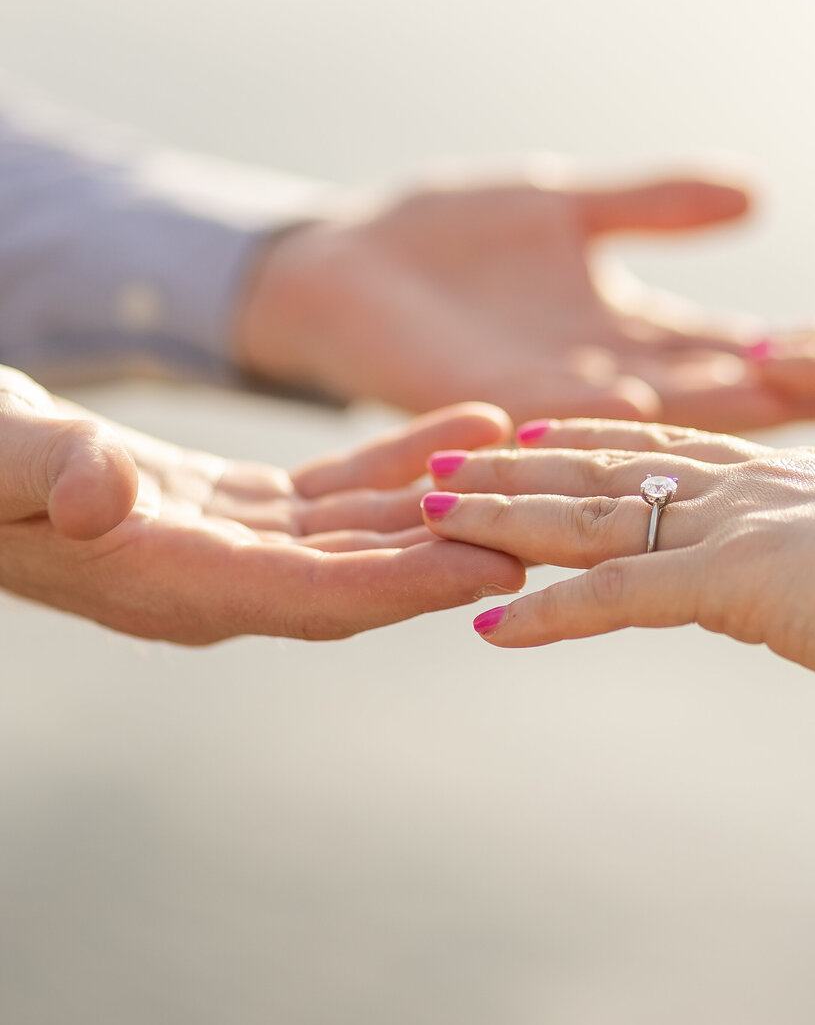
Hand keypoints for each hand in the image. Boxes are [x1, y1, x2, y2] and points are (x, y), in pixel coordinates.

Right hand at [0, 399, 522, 643]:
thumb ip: (51, 473)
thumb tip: (103, 496)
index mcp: (167, 582)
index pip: (313, 596)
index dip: (407, 583)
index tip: (497, 569)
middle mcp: (209, 582)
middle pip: (360, 574)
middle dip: (455, 552)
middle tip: (553, 526)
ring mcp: (223, 550)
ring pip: (359, 532)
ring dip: (443, 499)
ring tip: (529, 458)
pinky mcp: (227, 512)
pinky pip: (333, 495)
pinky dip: (397, 463)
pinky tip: (462, 428)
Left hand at [233, 167, 791, 429]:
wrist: (337, 266)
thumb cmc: (446, 237)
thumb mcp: (568, 207)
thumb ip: (656, 205)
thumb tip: (758, 192)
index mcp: (623, 339)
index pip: (726, 355)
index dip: (795, 360)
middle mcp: (596, 383)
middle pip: (704, 398)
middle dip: (779, 402)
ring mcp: (540, 402)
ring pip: (644, 415)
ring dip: (711, 415)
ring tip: (785, 412)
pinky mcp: (478, 401)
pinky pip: (547, 409)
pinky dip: (600, 407)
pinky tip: (648, 400)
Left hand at [416, 418, 814, 712]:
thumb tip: (808, 587)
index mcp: (780, 481)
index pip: (663, 451)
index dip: (589, 438)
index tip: (532, 429)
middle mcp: (746, 491)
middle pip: (603, 469)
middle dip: (514, 467)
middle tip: (438, 462)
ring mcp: (735, 529)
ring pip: (591, 516)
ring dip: (502, 519)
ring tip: (426, 514)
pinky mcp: (736, 583)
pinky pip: (619, 596)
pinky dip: (551, 610)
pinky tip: (489, 626)